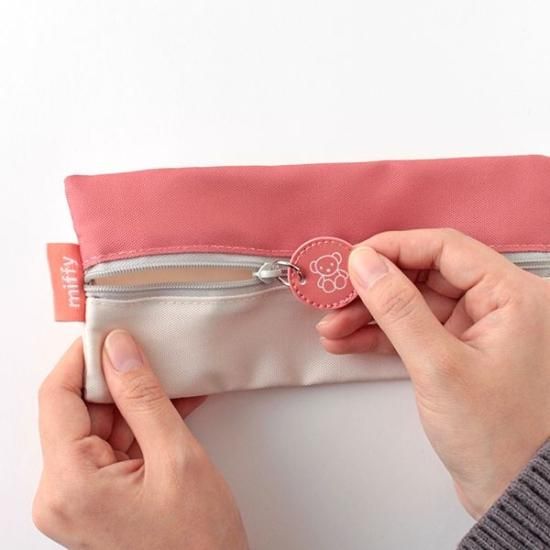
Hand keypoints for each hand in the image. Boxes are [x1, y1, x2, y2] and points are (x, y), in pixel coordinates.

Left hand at [33, 331, 247, 548]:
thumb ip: (143, 397)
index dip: (82, 358)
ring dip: (137, 402)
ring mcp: (79, 498)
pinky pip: (114, 446)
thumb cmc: (198, 542)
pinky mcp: (98, 499)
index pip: (57, 398)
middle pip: (79, 412)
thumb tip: (119, 349)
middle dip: (118, 380)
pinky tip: (172, 406)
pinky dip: (142, 424)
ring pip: (100, 426)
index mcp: (69, 484)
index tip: (109, 331)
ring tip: (173, 380)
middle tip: (152, 352)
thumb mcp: (176, 456)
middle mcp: (62, 493)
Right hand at [317, 228, 549, 518]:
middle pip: (423, 275)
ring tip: (331, 326)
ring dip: (369, 313)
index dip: (394, 248)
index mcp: (512, 295)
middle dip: (373, 288)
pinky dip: (379, 335)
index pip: (445, 248)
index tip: (353, 259)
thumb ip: (399, 309)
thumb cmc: (499, 436)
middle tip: (334, 296)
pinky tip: (347, 340)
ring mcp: (475, 329)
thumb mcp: (440, 367)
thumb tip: (365, 264)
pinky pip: (412, 330)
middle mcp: (496, 305)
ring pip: (412, 304)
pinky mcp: (456, 352)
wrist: (512, 492)